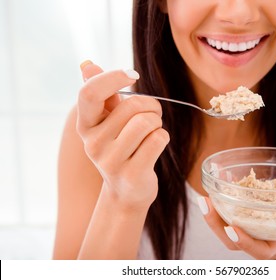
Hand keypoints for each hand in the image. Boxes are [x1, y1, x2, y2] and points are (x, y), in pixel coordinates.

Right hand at [77, 61, 169, 209]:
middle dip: (151, 105)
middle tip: (152, 114)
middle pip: (132, 106)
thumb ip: (100, 93)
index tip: (133, 76)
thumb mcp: (106, 121)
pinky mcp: (132, 174)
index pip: (89, 93)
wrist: (126, 191)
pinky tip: (155, 145)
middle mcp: (93, 143)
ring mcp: (111, 161)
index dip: (113, 77)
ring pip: (147, 122)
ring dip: (157, 122)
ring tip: (152, 131)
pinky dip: (163, 137)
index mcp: (85, 125)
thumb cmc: (120, 148)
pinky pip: (158, 139)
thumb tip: (88, 64)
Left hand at [198, 196, 275, 258]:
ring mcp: (252, 234)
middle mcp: (259, 241)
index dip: (245, 242)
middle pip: (232, 241)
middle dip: (216, 224)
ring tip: (204, 197)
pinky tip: (215, 190)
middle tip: (205, 203)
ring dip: (214, 216)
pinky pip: (231, 218)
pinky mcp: (249, 224)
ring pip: (227, 230)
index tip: (232, 229)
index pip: (258, 250)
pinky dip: (222, 207)